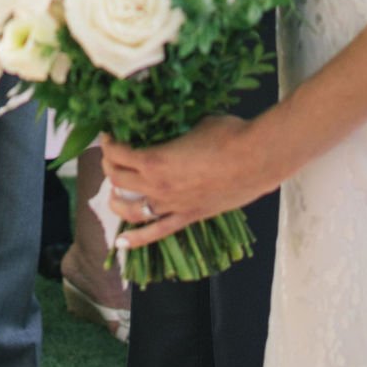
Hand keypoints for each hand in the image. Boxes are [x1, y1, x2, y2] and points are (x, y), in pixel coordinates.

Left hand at [101, 117, 273, 247]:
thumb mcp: (193, 123)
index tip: (110, 136)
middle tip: (112, 157)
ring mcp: (172, 205)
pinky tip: (120, 243)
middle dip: (110, 167)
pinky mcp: (188, 217)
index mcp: (155, 159)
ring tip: (113, 195)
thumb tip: (169, 125)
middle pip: (118, 180)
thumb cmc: (227, 133)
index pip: (118, 154)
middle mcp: (157, 186)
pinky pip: (157, 232)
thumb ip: (175, 130)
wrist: (257, 158)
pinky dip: (136, 238)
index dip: (109, 143)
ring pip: (132, 209)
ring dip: (117, 201)